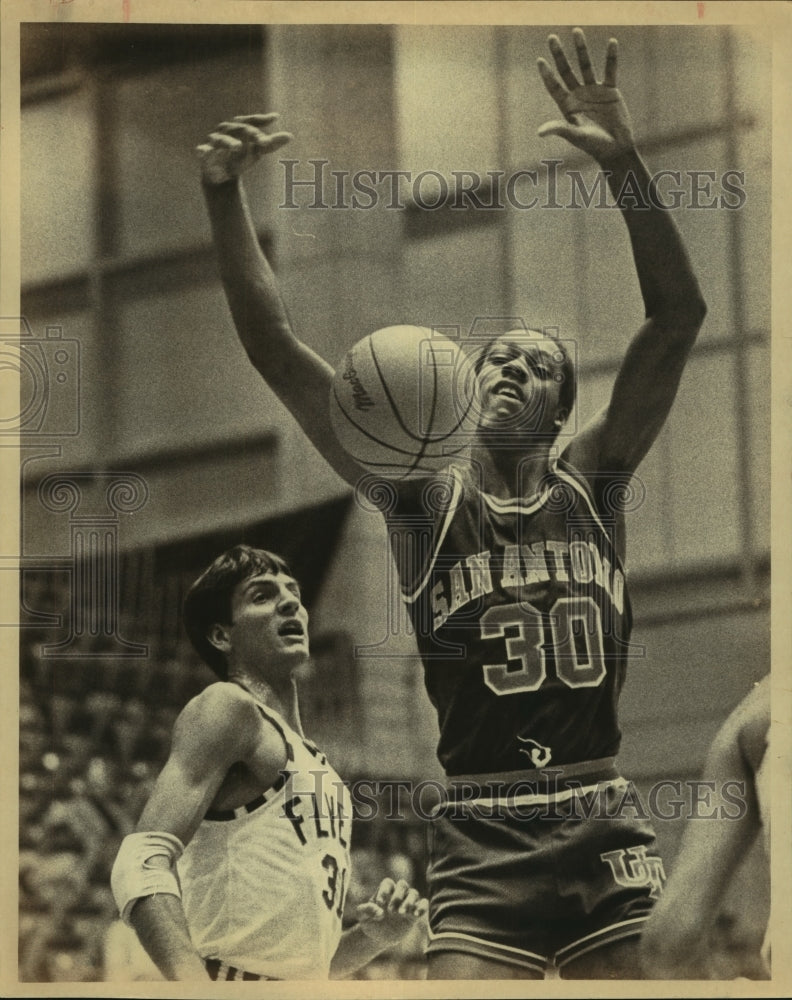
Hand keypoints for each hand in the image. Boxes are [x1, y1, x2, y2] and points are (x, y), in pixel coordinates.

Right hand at [196, 113, 292, 185]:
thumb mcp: (257, 151)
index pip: (250, 121)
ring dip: (229, 142)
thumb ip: (271, 144)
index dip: (261, 119)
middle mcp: (226, 131)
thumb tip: (290, 136)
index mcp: (238, 127)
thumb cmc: (240, 157)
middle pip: (238, 129)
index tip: (275, 118)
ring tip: (237, 147)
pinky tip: (202, 152)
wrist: (221, 175)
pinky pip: (202, 152)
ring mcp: (214, 142)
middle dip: (249, 133)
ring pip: (221, 140)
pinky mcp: (204, 155)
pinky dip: (202, 151)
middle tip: (262, 141)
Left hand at [354, 877, 427, 948]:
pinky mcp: (415, 913)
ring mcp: (408, 902)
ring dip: (409, 902)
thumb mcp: (362, 916)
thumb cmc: (370, 922)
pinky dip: (422, 907)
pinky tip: (416, 915)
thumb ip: (366, 910)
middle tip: (391, 911)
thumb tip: (379, 911)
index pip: (388, 883)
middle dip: (397, 896)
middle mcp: (398, 893)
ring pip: (414, 893)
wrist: (379, 936)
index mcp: (385, 890)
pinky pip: (424, 904)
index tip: (380, 904)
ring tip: (401, 913)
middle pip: (402, 884)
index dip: (384, 891)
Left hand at [537, 28, 634, 161]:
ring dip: (581, 49)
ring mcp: (594, 91)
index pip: (554, 86)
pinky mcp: (610, 91)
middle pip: (566, 70)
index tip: (540, 60)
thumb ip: (559, 129)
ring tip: (576, 31)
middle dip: (559, 55)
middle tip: (551, 38)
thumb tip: (540, 132)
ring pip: (586, 65)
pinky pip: (610, 70)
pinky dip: (611, 57)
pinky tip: (612, 42)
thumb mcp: (575, 136)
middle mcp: (578, 95)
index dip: (547, 74)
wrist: (616, 148)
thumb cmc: (593, 146)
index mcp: (567, 106)